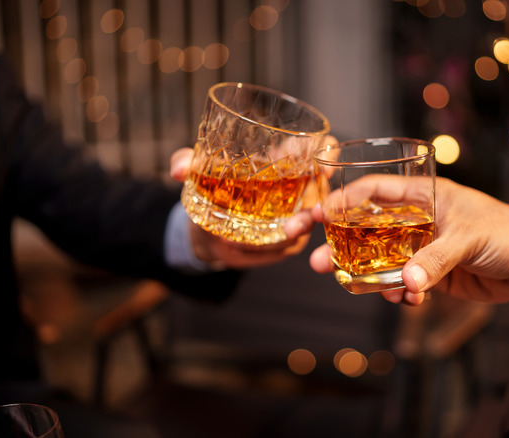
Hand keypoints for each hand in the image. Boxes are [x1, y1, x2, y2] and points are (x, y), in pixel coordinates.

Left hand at [170, 147, 314, 268]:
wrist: (207, 227)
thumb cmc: (214, 186)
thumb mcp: (201, 170)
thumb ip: (188, 161)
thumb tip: (179, 170)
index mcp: (288, 160)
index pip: (323, 148)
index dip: (329, 154)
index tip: (321, 165)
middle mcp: (300, 189)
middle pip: (322, 195)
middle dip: (312, 209)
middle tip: (291, 223)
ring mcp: (297, 218)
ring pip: (302, 228)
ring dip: (283, 236)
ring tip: (244, 239)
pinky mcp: (286, 245)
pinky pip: (283, 250)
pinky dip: (263, 252)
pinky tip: (238, 248)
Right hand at [309, 177, 508, 305]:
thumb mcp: (469, 239)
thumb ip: (435, 259)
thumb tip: (406, 281)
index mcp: (426, 196)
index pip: (375, 191)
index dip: (344, 200)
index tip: (318, 215)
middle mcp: (420, 220)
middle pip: (370, 229)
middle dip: (342, 245)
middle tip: (317, 260)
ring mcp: (424, 248)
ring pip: (383, 260)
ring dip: (366, 274)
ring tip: (350, 285)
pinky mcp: (434, 275)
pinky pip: (405, 283)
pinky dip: (400, 292)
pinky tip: (405, 299)